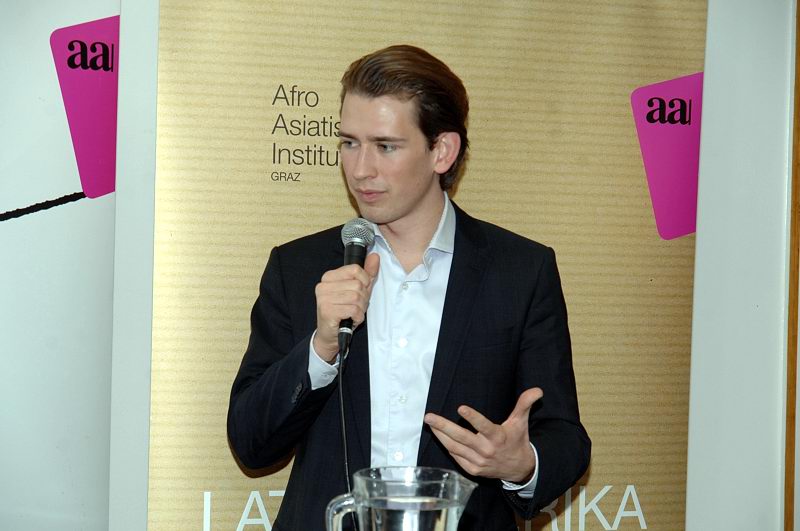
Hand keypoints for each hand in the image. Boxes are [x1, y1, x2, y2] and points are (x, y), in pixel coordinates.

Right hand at [313, 253, 379, 361]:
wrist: (330, 334)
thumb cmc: (343, 311)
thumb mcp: (357, 290)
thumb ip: (367, 273)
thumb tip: (375, 256)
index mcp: (329, 277)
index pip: (355, 269)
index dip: (364, 281)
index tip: (360, 291)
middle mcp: (324, 286)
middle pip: (358, 285)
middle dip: (363, 298)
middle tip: (355, 306)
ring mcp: (324, 298)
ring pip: (357, 297)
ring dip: (360, 308)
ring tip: (352, 313)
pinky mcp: (327, 311)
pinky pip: (353, 309)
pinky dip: (357, 316)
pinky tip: (350, 319)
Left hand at [423, 387, 542, 482]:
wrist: (520, 469)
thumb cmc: (517, 440)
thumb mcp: (521, 422)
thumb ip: (525, 404)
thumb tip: (537, 390)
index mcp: (497, 436)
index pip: (483, 426)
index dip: (472, 417)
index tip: (460, 408)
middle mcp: (486, 450)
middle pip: (461, 438)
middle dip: (443, 426)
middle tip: (429, 416)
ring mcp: (478, 462)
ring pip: (454, 448)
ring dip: (440, 435)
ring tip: (430, 424)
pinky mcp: (473, 470)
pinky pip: (456, 457)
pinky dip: (447, 447)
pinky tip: (439, 437)